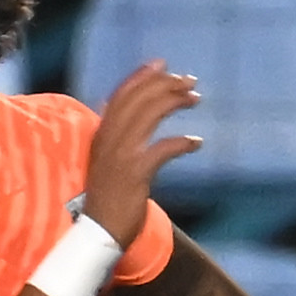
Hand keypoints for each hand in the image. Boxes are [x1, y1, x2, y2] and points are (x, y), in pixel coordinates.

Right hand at [81, 61, 202, 244]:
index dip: (142, 76)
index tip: (162, 63)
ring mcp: (121, 155)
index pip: (121, 95)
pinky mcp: (135, 173)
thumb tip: (114, 106)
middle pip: (138, 99)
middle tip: (190, 80)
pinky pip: (162, 149)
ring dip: (175, 102)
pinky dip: (182, 142)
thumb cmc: (107, 197)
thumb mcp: (105, 159)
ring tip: (196, 99)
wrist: (99, 231)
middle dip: (165, 84)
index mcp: (101, 134)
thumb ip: (112, 134)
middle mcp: (108, 139)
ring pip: (149, 115)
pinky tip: (197, 142)